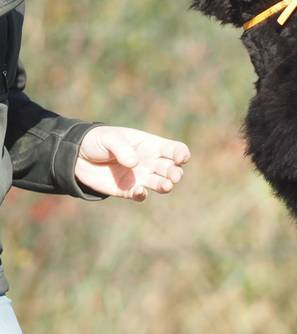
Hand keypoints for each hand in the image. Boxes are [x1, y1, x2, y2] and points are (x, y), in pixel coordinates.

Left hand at [75, 126, 189, 200]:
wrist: (77, 156)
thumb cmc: (98, 141)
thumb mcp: (109, 138)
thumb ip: (122, 148)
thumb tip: (134, 163)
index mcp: (151, 145)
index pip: (174, 149)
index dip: (181, 154)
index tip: (179, 158)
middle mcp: (150, 162)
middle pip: (171, 168)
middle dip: (176, 173)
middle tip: (174, 176)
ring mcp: (140, 177)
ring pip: (160, 183)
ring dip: (165, 186)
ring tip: (166, 186)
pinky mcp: (128, 190)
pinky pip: (140, 195)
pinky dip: (142, 195)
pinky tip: (139, 192)